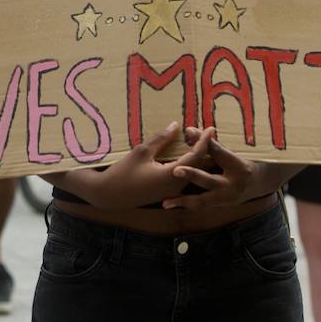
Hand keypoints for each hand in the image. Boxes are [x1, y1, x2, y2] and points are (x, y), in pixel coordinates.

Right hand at [82, 122, 214, 209]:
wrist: (110, 195)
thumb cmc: (123, 172)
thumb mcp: (142, 152)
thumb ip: (161, 139)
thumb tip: (176, 126)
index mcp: (173, 175)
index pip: (195, 156)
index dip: (204, 141)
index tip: (211, 129)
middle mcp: (177, 186)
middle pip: (198, 166)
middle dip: (203, 149)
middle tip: (205, 134)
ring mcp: (173, 192)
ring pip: (191, 172)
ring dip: (195, 157)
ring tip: (197, 142)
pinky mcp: (167, 193)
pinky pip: (183, 178)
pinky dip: (187, 165)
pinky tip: (185, 156)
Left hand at [162, 132, 263, 209]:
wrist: (261, 183)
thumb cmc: (242, 162)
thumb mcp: (230, 151)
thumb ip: (209, 143)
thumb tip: (188, 129)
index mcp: (239, 167)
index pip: (218, 152)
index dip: (203, 142)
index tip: (188, 132)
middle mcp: (233, 185)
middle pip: (210, 180)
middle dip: (193, 175)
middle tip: (176, 171)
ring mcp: (227, 199)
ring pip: (203, 201)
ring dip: (183, 201)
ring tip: (165, 202)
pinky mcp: (220, 206)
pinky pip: (200, 206)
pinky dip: (185, 205)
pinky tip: (169, 204)